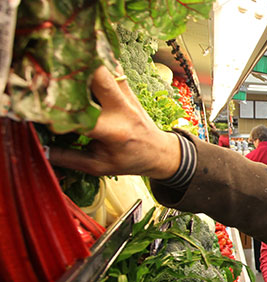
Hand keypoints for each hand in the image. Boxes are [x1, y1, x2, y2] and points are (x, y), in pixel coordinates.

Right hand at [49, 65, 179, 178]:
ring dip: (82, 60)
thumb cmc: (127, 160)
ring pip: (104, 66)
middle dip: (71, 69)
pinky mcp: (127, 86)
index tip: (35, 104)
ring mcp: (126, 94)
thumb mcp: (97, 166)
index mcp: (113, 131)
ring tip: (59, 59)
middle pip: (97, 76)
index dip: (55, 106)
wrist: (158, 151)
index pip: (79, 113)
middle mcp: (121, 108)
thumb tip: (37, 147)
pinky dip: (93, 60)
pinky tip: (77, 59)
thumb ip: (66, 157)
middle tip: (47, 68)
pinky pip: (110, 66)